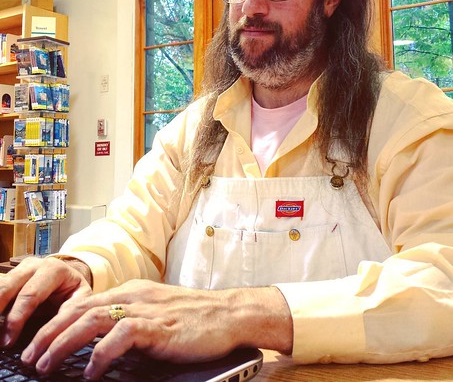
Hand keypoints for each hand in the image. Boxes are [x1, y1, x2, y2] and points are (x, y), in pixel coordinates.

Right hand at [0, 256, 91, 347]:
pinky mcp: (9, 276)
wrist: (70, 279)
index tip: (7, 342)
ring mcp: (19, 269)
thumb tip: (48, 341)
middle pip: (7, 287)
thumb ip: (66, 315)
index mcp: (54, 269)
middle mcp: (34, 265)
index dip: (16, 318)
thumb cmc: (74, 293)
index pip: (30, 294)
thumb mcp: (80, 301)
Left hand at [21, 280, 291, 379]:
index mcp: (132, 290)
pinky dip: (100, 354)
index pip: (85, 302)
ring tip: (45, 364)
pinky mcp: (158, 325)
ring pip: (93, 319)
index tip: (40, 340)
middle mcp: (134, 295)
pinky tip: (90, 371)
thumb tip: (102, 339)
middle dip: (50, 332)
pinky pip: (120, 336)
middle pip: (81, 309)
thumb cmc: (194, 317)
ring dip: (64, 342)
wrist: (227, 313)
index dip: (58, 321)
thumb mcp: (156, 311)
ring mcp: (146, 309)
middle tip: (30, 355)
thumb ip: (130, 319)